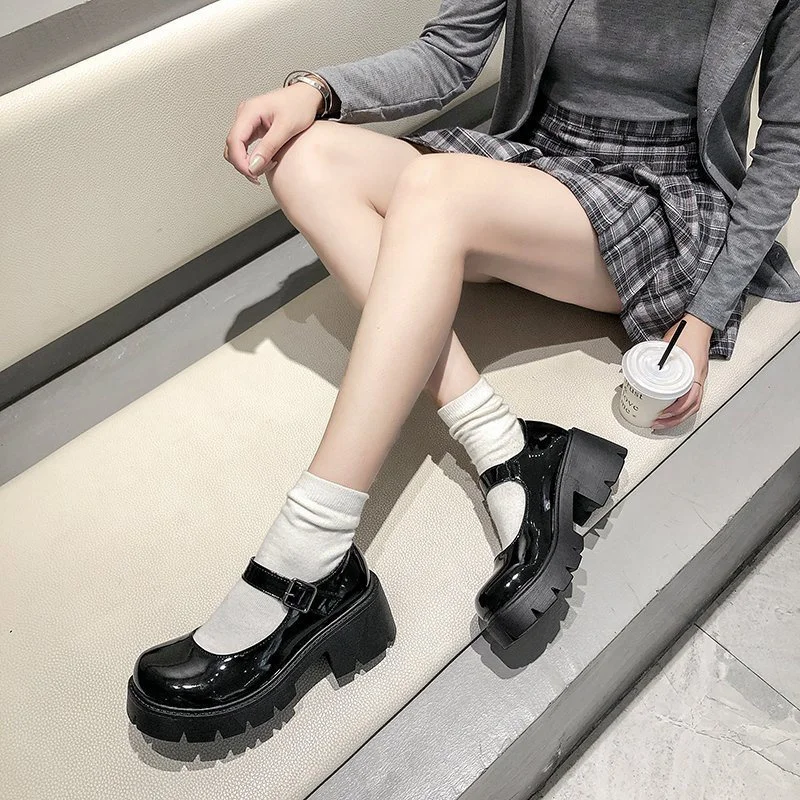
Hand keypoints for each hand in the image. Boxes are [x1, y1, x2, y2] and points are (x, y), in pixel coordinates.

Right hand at [222, 82, 323, 184]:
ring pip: (236, 149)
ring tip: (267, 166)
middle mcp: (244, 115)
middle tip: (261, 174)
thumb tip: (253, 166)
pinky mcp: (252, 128)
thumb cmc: (299, 105)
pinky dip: (252, 158)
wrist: (307, 96)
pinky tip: (265, 162)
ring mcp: (247, 121)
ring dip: (247, 163)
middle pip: (232, 147)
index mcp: (249, 111)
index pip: (234, 141)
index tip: (253, 174)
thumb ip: (268, 147)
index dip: (240, 161)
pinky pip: (244, 147)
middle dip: (244, 164)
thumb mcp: (286, 128)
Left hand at [652, 314, 711, 429]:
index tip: (662, 415)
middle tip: (657, 424)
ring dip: (678, 417)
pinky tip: (670, 412)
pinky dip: (682, 408)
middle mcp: (700, 377)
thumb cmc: (686, 332)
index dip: (676, 410)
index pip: (690, 398)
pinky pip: (693, 398)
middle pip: (692, 406)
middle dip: (674, 419)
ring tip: (662, 422)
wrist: (699, 323)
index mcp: (695, 371)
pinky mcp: (697, 378)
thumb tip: (640, 368)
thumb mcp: (668, 343)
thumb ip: (656, 356)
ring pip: (694, 405)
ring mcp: (700, 379)